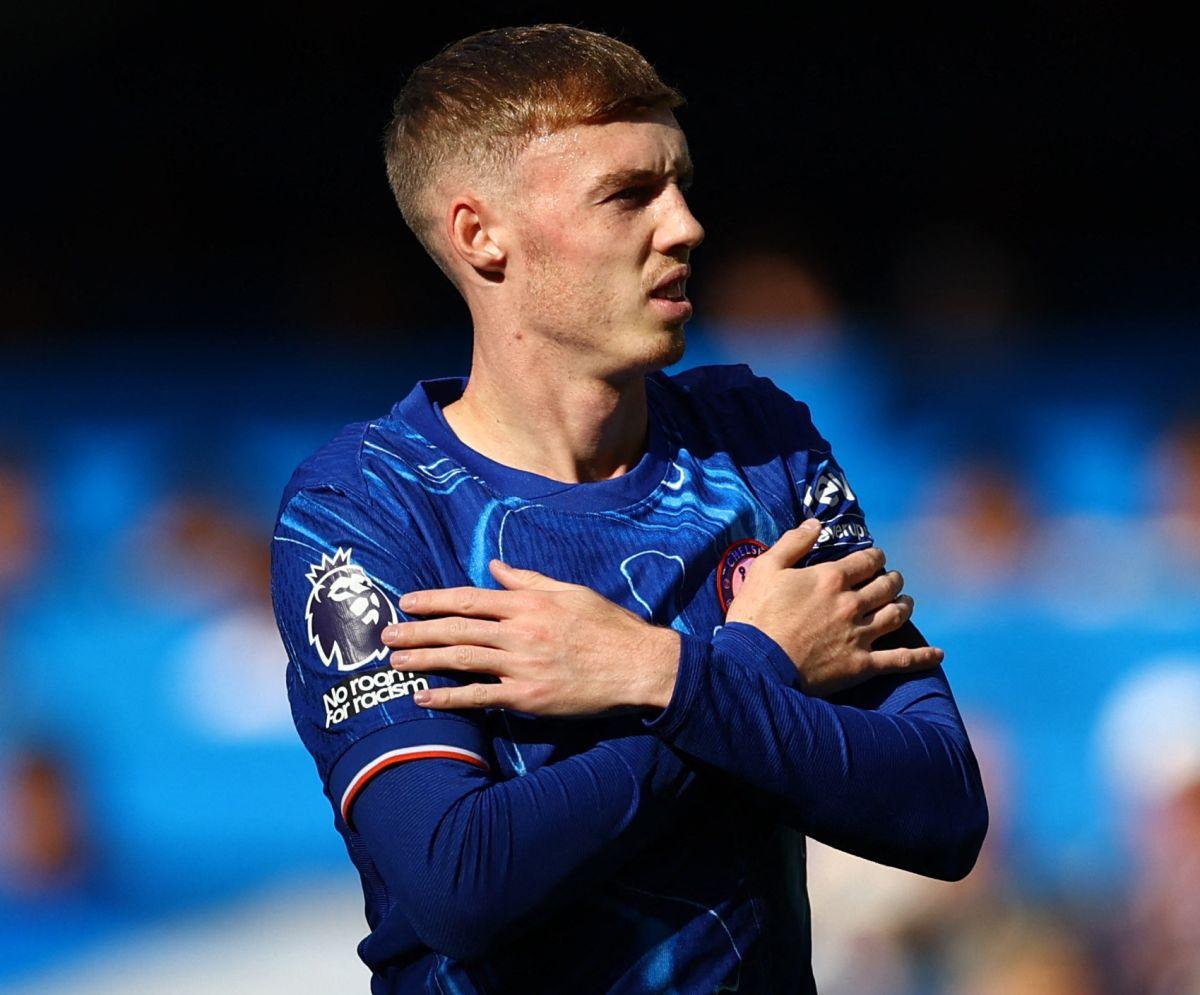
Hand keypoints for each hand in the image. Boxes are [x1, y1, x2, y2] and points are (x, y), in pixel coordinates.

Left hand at [379, 560, 681, 715]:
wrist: (638, 665)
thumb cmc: (608, 626)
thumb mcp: (569, 592)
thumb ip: (528, 580)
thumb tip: (496, 567)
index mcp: (529, 603)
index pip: (469, 598)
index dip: (434, 600)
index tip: (407, 601)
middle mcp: (520, 631)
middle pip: (457, 628)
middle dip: (417, 631)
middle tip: (385, 635)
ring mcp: (522, 666)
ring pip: (462, 660)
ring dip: (424, 661)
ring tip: (394, 664)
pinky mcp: (528, 697)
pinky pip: (480, 697)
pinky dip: (449, 697)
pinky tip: (424, 698)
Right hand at [725, 519, 943, 695]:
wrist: (754, 664)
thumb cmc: (755, 615)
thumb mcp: (765, 568)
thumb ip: (792, 542)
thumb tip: (815, 524)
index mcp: (831, 578)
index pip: (867, 561)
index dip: (875, 557)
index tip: (876, 558)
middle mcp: (852, 604)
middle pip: (886, 586)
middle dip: (892, 579)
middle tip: (892, 579)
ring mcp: (860, 635)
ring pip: (897, 616)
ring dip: (905, 606)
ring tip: (906, 603)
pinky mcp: (861, 665)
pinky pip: (901, 659)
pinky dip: (922, 657)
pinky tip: (938, 655)